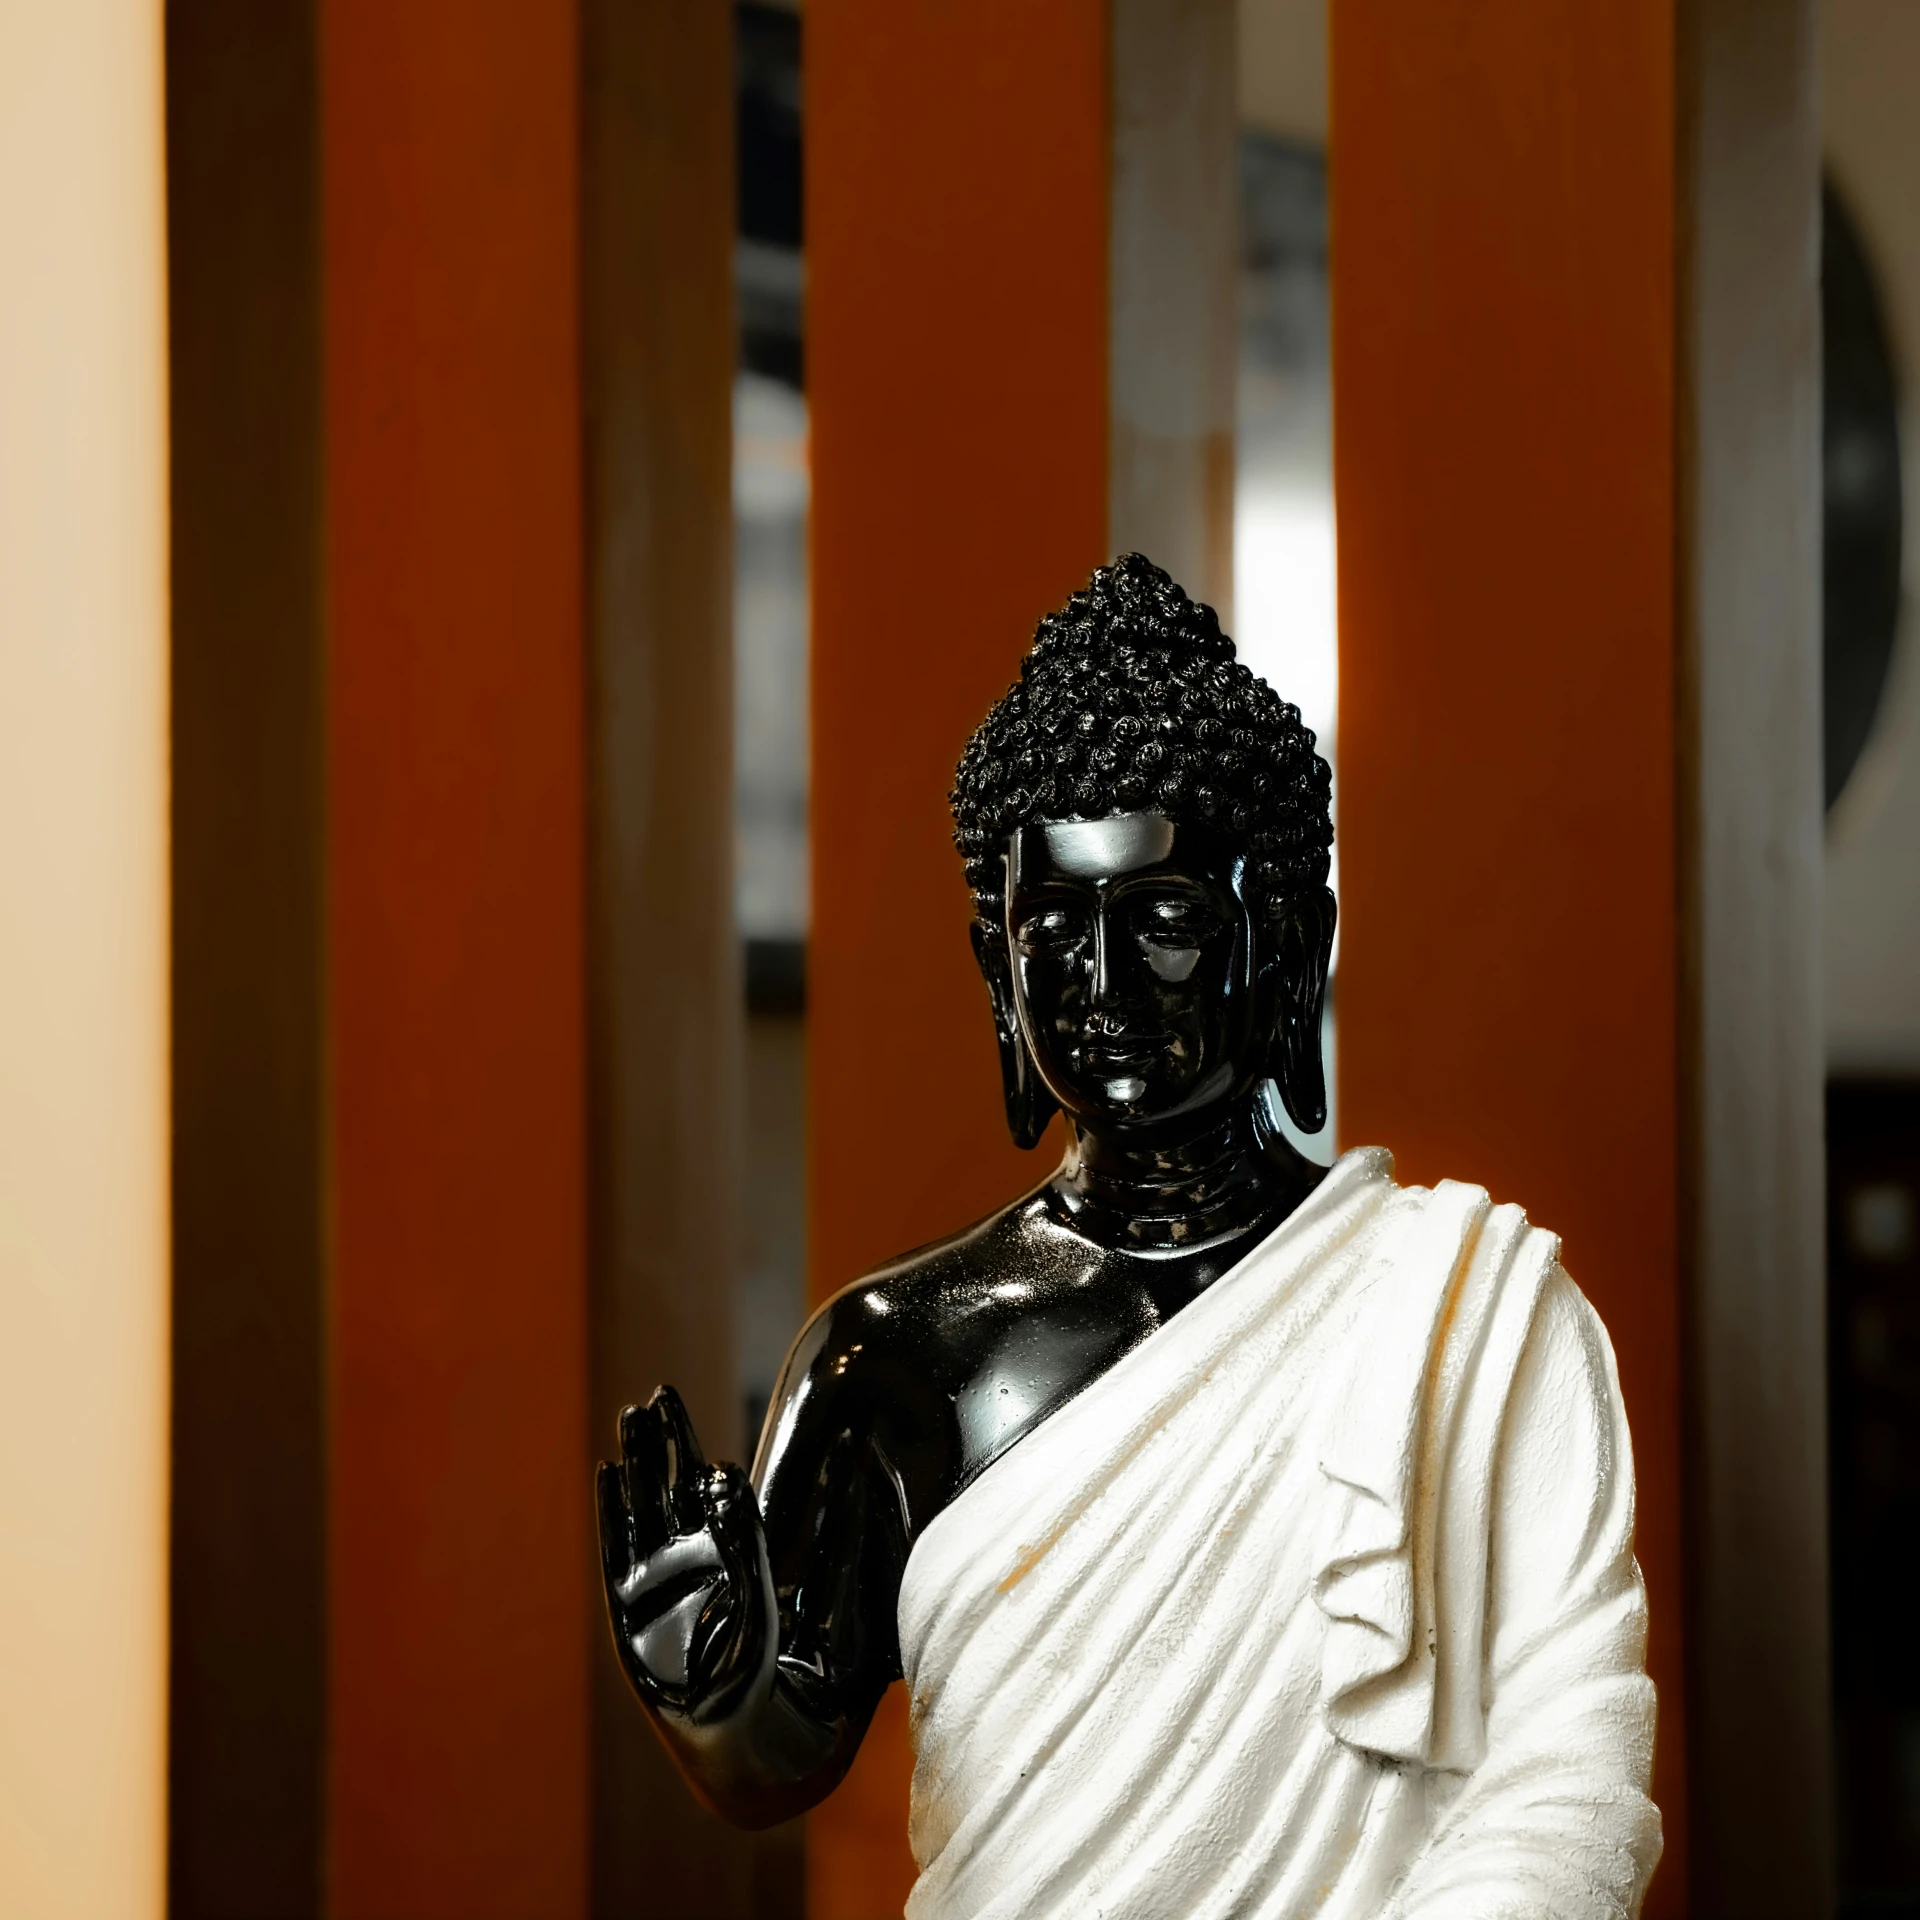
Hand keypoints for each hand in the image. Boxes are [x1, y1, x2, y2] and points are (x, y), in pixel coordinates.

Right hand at [597, 1387, 775, 1725]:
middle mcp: (684, 1557)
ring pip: (640, 1504)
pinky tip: (608, 1471)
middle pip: (666, 1484)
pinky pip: (615, 1546)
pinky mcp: (624, 1602)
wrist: (725, 1730)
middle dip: (660, 1442)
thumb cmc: (753, 1669)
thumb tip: (729, 1477)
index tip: (679, 1408)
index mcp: (722, 1550)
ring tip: (630, 1416)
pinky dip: (611, 1509)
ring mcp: (651, 1577)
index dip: (693, 1449)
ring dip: (634, 1462)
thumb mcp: (756, 1597)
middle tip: (656, 1395)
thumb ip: (744, 1541)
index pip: (704, 1485)